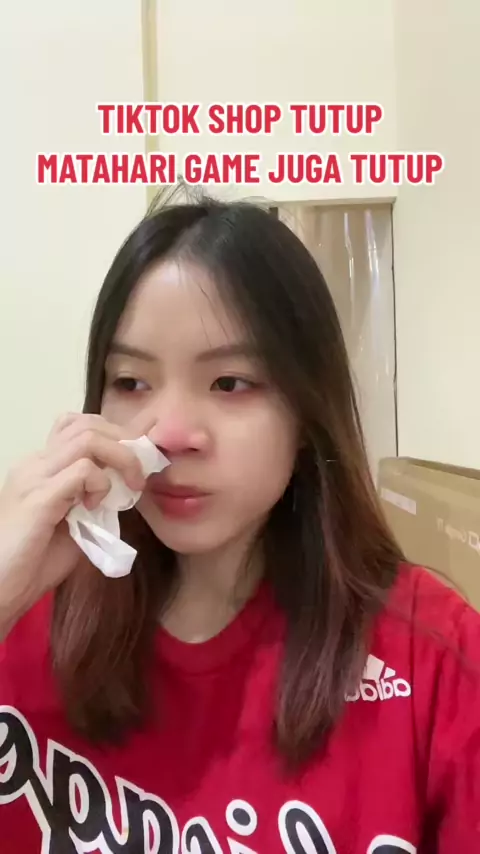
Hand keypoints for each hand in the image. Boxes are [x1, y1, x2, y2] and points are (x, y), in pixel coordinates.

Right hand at [0, 413, 145, 638]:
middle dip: (125, 442)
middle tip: (139, 474)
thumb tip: (127, 487)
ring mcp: (34, 477)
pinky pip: (81, 469)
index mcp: (42, 466)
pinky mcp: (38, 497)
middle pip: (88, 423)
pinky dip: (100, 484)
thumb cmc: (34, 562)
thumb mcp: (76, 524)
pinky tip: (94, 507)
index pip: (79, 426)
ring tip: (128, 487)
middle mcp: (36, 463)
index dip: (116, 436)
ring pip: (88, 437)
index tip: (138, 462)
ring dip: (120, 458)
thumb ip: (96, 499)